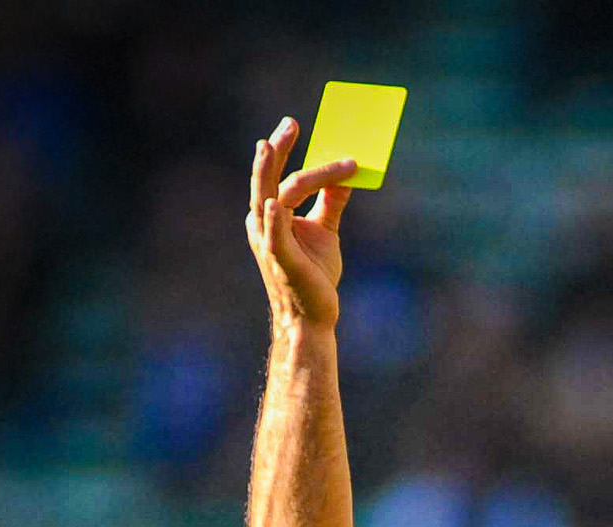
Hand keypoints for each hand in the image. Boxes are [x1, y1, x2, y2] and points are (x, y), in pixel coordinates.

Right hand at [246, 115, 357, 334]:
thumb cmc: (314, 276)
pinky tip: (274, 205)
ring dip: (274, 170)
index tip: (295, 126)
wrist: (314, 317)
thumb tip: (347, 172)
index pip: (277, 176)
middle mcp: (265, 225)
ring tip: (274, 144)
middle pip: (266, 179)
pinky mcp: (282, 262)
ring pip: (271, 197)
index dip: (283, 150)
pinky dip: (273, 220)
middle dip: (275, 150)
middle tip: (289, 123)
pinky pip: (274, 238)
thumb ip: (331, 200)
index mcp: (272, 215)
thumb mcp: (325, 230)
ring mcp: (270, 243)